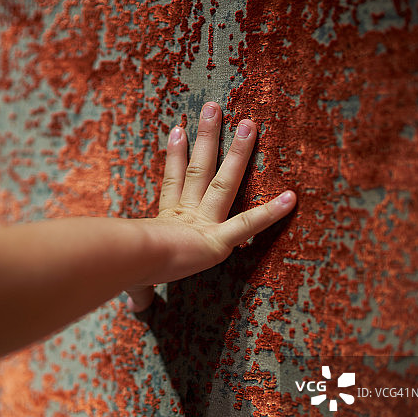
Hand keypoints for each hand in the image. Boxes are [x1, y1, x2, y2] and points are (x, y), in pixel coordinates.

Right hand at [125, 102, 295, 310]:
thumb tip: (136, 309)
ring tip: (251, 123)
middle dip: (208, 137)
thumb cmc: (125, 269)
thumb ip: (139, 293)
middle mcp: (185, 214)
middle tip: (215, 107)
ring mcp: (202, 223)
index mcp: (165, 220)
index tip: (178, 130)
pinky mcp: (216, 241)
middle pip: (198, 168)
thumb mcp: (133, 280)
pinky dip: (270, 213)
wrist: (126, 264)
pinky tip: (292, 197)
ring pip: (223, 181)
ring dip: (239, 153)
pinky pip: (247, 225)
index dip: (174, 156)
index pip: (173, 182)